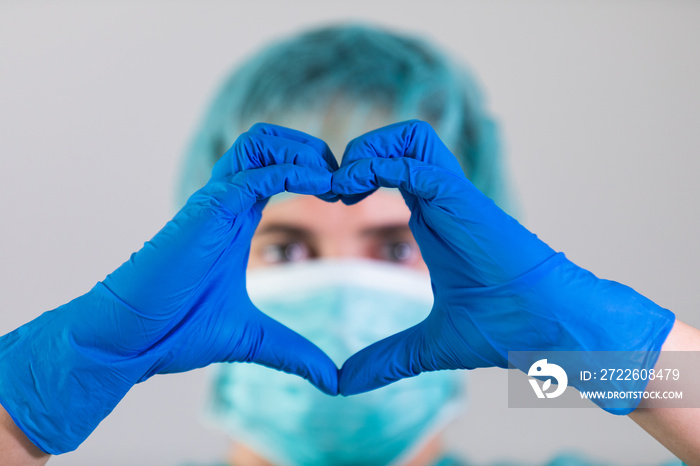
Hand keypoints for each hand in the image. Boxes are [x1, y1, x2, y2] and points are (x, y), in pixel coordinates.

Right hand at [0, 124, 338, 453]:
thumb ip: (294, 351)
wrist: (130, 341)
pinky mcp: (206, 210)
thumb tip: (331, 380)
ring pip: (258, 143)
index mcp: (236, 221)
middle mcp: (226, 203)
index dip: (314, 173)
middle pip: (268, 143)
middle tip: (344, 182)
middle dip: (312, 150)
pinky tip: (322, 188)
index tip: (347, 199)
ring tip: (332, 180)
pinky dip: (293, 171)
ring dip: (302, 151)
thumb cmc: (176, 331)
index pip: (276, 169)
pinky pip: (255, 174)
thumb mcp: (252, 338)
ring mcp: (213, 202)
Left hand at [333, 120, 674, 412]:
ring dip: (370, 150)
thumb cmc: (504, 330)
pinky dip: (380, 167)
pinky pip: (417, 164)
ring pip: (411, 137)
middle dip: (361, 150)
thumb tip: (344, 385)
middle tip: (336, 189)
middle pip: (402, 139)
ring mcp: (455, 198)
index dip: (359, 175)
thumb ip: (385, 359)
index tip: (332, 205)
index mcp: (434, 220)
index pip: (396, 169)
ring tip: (345, 186)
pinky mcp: (464, 202)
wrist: (552, 329)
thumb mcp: (427, 346)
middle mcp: (443, 201)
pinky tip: (353, 192)